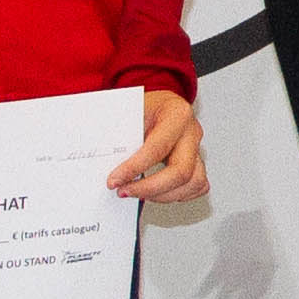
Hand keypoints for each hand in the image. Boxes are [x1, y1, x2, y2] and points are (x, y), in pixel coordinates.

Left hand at [111, 87, 207, 204]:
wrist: (157, 103)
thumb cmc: (144, 105)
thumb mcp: (128, 110)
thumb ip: (118, 133)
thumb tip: (99, 156)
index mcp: (177, 114)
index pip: (157, 148)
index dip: (134, 168)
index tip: (114, 180)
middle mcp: (192, 132)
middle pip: (181, 171)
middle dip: (149, 188)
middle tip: (124, 191)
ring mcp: (198, 149)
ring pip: (193, 183)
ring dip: (163, 195)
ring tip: (138, 193)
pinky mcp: (198, 162)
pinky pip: (198, 186)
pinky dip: (177, 195)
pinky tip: (156, 192)